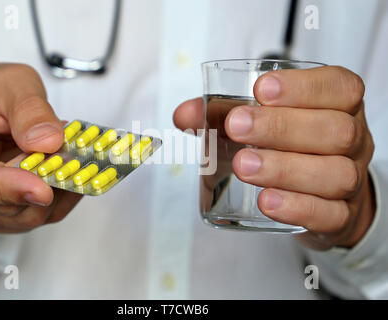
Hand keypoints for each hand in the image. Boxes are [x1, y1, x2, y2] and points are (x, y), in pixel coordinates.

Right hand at [0, 63, 81, 232]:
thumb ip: (29, 109)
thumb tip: (47, 141)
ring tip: (70, 152)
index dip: (4, 189)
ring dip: (61, 187)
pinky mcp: (16, 209)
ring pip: (30, 214)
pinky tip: (74, 169)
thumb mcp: (11, 83)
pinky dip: (68, 193)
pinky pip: (48, 213)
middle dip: (46, 183)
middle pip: (3, 206)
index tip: (42, 188)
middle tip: (74, 153)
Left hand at [174, 66, 374, 249]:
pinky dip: (296, 207)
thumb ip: (223, 114)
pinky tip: (266, 201)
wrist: (323, 195)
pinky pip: (329, 214)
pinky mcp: (339, 216)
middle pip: (335, 131)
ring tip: (244, 166)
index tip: (262, 89)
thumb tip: (184, 115)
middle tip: (237, 128)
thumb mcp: (264, 122)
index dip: (304, 87)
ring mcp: (349, 180)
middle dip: (282, 127)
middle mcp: (351, 140)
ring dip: (285, 169)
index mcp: (338, 106)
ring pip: (335, 174)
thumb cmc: (292, 147)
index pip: (338, 87)